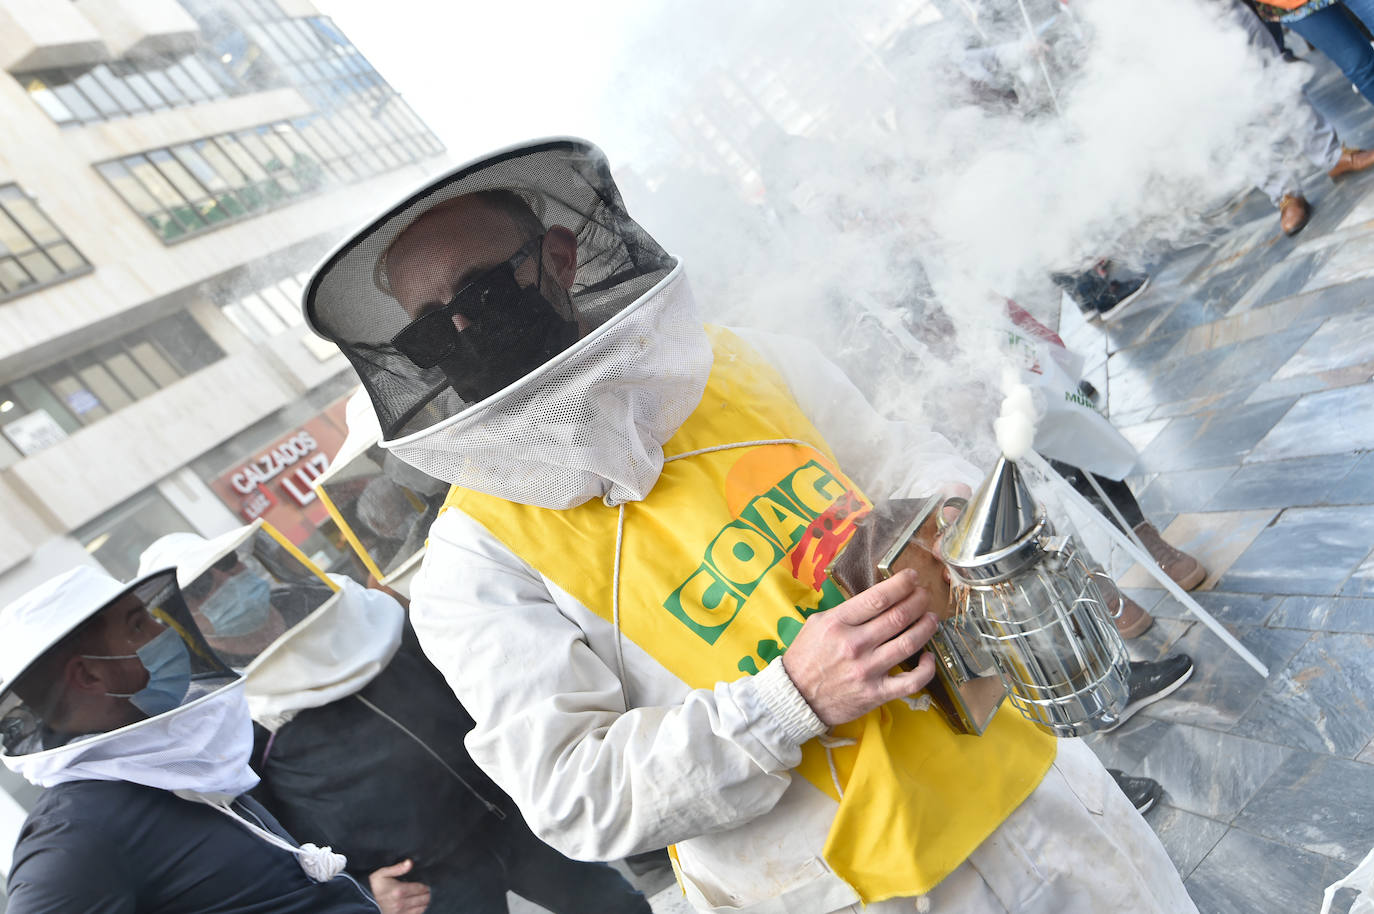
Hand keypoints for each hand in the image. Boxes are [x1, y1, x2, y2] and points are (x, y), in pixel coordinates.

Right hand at [369, 859, 430, 913]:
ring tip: (425, 898)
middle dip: (427, 894)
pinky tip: (420, 906)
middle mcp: (401, 903)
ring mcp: (400, 912)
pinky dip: (420, 911)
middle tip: (428, 891)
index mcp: (399, 890)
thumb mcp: (382, 873)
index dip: (426, 886)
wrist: (362, 901)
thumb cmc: (373, 886)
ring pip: (421, 908)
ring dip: (425, 903)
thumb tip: (410, 862)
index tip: (427, 885)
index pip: (420, 888)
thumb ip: (397, 868)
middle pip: (423, 899)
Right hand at [781, 570, 938, 726]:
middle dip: (918, 601)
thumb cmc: (806, 657)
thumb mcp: (816, 623)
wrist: (796, 697)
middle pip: (898, 616)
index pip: (878, 598)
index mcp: (838, 623)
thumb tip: (876, 598)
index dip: (901, 584)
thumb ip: (845, 611)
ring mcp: (867, 670)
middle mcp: (854, 645)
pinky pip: (911, 682)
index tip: (912, 577)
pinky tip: (928, 657)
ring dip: (926, 626)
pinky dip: (925, 668)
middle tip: (924, 595)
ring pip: (909, 643)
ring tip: (931, 618)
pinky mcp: (876, 693)